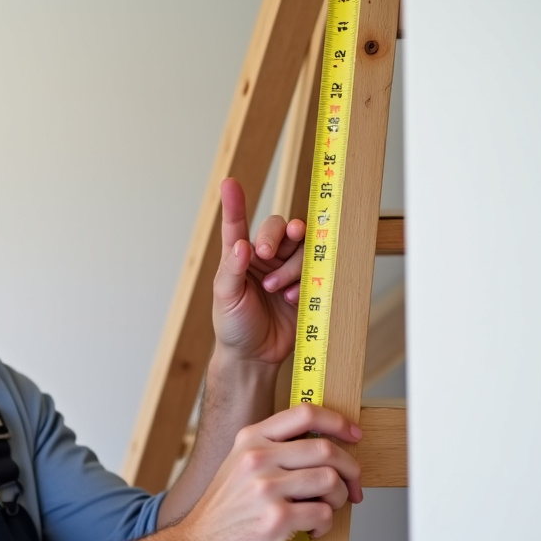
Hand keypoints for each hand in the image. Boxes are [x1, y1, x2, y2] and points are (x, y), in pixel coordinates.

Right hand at [176, 403, 362, 540]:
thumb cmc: (222, 514)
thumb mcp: (237, 467)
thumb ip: (272, 451)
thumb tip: (324, 449)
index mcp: (250, 440)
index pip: (306, 414)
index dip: (338, 422)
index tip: (354, 435)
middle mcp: (257, 458)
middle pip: (327, 449)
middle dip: (350, 470)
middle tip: (353, 488)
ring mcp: (266, 488)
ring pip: (331, 481)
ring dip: (338, 500)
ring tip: (325, 511)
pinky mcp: (277, 519)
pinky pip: (324, 514)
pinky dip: (325, 525)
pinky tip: (311, 531)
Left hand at [211, 177, 306, 364]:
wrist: (255, 357)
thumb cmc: (233, 326)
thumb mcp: (225, 299)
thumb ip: (232, 270)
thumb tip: (240, 245)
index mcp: (239, 257)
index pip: (237, 225)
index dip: (235, 204)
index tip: (229, 183)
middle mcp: (264, 258)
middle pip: (279, 227)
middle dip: (276, 236)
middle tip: (265, 254)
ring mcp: (286, 269)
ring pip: (300, 247)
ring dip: (290, 266)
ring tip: (276, 290)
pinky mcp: (306, 283)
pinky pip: (314, 268)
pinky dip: (304, 280)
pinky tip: (292, 297)